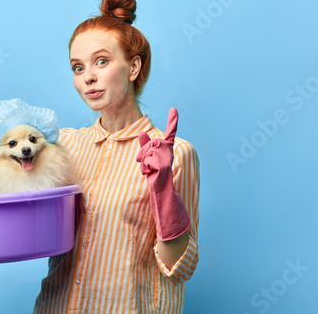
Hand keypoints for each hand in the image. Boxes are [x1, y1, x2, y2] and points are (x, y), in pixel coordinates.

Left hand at [136, 108, 189, 240]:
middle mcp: (170, 158)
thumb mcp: (149, 166)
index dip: (172, 122)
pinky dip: (147, 167)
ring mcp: (168, 164)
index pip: (170, 136)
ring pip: (150, 151)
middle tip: (144, 164)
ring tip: (149, 173)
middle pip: (153, 142)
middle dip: (144, 150)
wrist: (166, 208)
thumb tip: (142, 132)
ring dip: (144, 160)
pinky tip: (152, 176)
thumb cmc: (157, 188)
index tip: (174, 109)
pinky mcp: (164, 171)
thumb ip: (146, 149)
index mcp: (167, 157)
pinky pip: (150, 161)